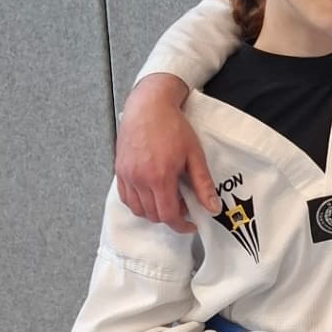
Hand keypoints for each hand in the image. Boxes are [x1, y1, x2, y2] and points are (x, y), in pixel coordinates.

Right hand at [115, 75, 217, 231]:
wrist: (148, 107)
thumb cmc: (172, 127)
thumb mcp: (194, 155)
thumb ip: (202, 184)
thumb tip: (212, 207)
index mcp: (159, 177)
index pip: (168, 214)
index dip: (181, 225)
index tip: (191, 224)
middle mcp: (139, 180)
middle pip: (152, 215)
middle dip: (170, 217)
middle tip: (184, 207)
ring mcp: (126, 175)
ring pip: (137, 209)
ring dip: (153, 211)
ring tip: (169, 199)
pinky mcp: (119, 170)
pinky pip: (126, 197)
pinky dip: (138, 202)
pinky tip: (152, 193)